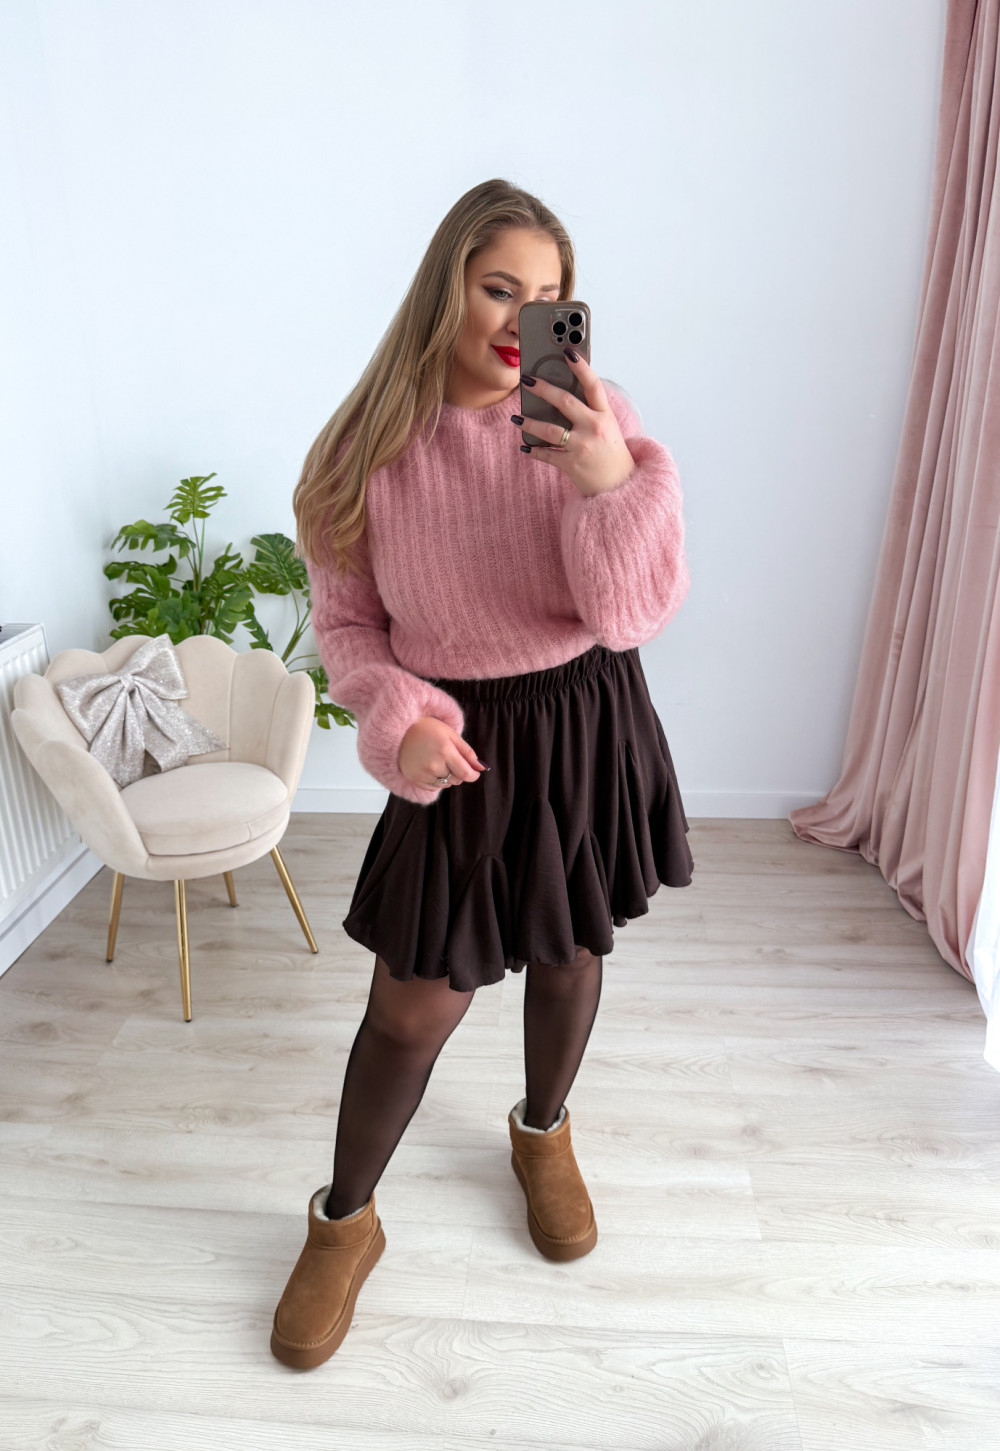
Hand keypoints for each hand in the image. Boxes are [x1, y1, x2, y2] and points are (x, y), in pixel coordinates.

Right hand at [398, 716, 487, 790]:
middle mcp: (434, 765)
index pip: (466, 773)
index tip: (474, 772)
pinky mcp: (414, 779)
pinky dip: (436, 780)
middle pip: (456, 780)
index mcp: (445, 751)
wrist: (398, 730)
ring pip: (445, 784)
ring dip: (447, 777)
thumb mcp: (450, 734)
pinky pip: (433, 788)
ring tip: (439, 761)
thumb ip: (467, 752)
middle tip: (451, 759)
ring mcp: (423, 774)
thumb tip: (482, 767)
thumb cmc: (427, 729)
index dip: (473, 775)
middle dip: (459, 772)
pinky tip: (430, 767)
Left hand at [515, 348, 635, 496]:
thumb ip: (589, 411)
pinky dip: (534, 451)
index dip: (581, 367)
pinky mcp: (572, 464)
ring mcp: (582, 446)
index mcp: (605, 415)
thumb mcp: (607, 426)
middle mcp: (594, 427)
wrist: (620, 485)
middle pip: (565, 401)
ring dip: (529, 423)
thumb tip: (561, 395)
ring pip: (549, 429)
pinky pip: (547, 454)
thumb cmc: (611, 453)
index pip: (592, 385)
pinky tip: (525, 447)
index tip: (568, 352)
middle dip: (542, 389)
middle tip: (526, 381)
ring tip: (517, 418)